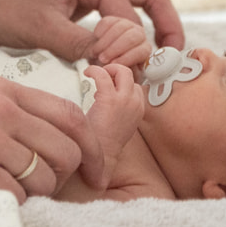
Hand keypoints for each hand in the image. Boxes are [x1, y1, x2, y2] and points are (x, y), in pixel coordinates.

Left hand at [0, 0, 184, 63]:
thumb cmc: (0, 10)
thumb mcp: (42, 31)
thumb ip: (82, 45)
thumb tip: (115, 64)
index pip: (130, 14)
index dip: (132, 48)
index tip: (125, 76)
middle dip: (166, 25)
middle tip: (174, 59)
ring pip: (135, 2)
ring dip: (148, 28)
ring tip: (155, 62)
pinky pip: (115, 12)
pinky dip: (126, 32)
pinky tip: (123, 57)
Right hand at [0, 75, 100, 204]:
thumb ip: (13, 117)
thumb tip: (67, 144)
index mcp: (1, 88)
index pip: (71, 115)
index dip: (91, 148)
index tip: (96, 174)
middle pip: (66, 151)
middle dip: (57, 178)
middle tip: (28, 188)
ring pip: (43, 180)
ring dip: (26, 194)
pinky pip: (15, 199)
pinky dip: (1, 205)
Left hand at [81, 63, 144, 192]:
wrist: (101, 158)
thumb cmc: (104, 144)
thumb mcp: (118, 124)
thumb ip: (117, 110)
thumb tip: (102, 97)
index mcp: (139, 110)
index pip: (135, 85)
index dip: (121, 82)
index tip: (107, 86)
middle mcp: (135, 103)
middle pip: (130, 74)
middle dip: (115, 71)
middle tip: (101, 77)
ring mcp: (125, 101)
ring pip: (121, 70)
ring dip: (107, 69)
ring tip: (94, 75)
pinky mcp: (110, 100)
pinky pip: (103, 74)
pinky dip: (94, 70)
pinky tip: (86, 74)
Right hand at [90, 16, 151, 70]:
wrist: (102, 57)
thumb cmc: (115, 67)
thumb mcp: (123, 74)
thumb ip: (125, 71)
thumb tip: (124, 68)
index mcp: (145, 49)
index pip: (141, 51)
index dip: (127, 58)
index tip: (113, 64)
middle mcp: (139, 35)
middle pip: (131, 37)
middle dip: (115, 49)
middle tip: (103, 59)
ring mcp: (127, 25)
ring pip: (119, 28)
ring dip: (105, 42)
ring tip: (96, 53)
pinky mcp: (114, 19)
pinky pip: (107, 22)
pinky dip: (99, 32)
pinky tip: (97, 40)